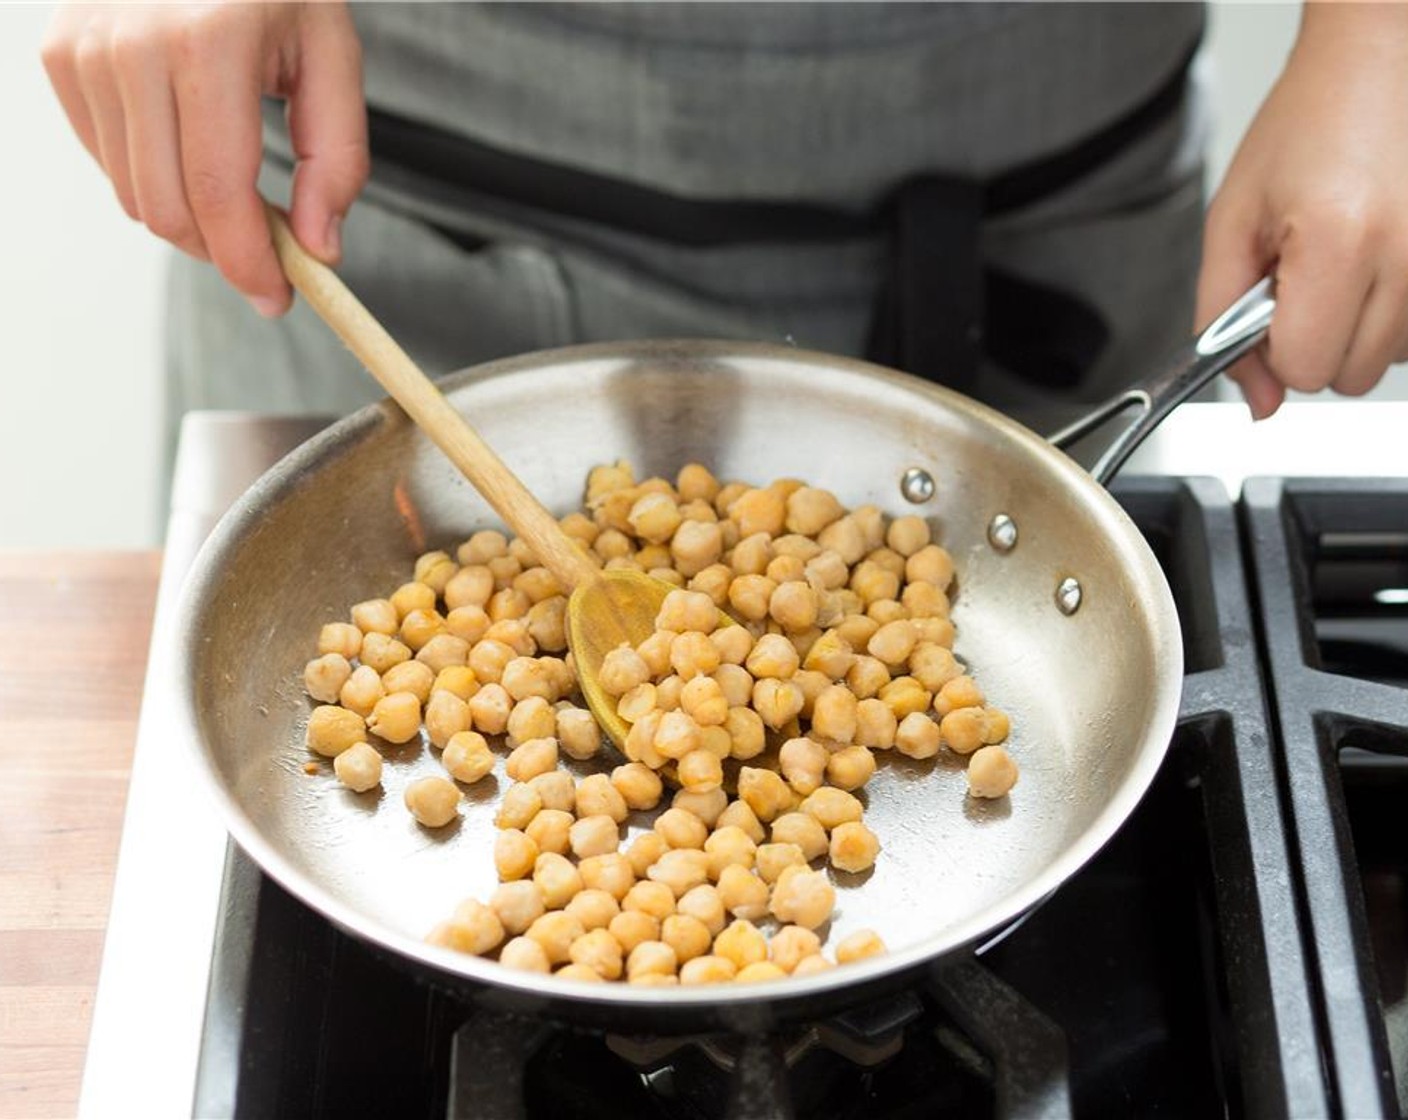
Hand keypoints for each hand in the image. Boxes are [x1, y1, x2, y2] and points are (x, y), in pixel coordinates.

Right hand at [42, 2, 367, 316]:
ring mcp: (84, 50)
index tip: (276, 297)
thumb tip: (319, 250)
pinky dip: (155, 183)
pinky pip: (109, 164)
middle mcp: (131, 45)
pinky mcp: (60, 57)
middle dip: (224, 252)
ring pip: (134, 196)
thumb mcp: (331, 56)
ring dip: (192, 223)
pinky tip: (192, 154)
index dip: (248, 261)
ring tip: (241, 199)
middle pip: (169, 207)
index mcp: (208, 41)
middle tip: (271, 253)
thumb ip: (337, 159)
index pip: (219, 191)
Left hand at [1196, 3, 1407, 417]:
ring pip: (1386, 360)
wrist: (1377, 65)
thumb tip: (1257, 401)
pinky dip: (1389, 310)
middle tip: (1302, 275)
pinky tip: (1371, 261)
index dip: (1273, 349)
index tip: (1267, 305)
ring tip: (1338, 259)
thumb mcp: (1232, 222)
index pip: (1304, 369)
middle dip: (1312, 341)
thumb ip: (1222, 319)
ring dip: (1353, 327)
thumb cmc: (1306, 128)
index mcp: (1339, 243)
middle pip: (1348, 376)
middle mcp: (1407, 257)